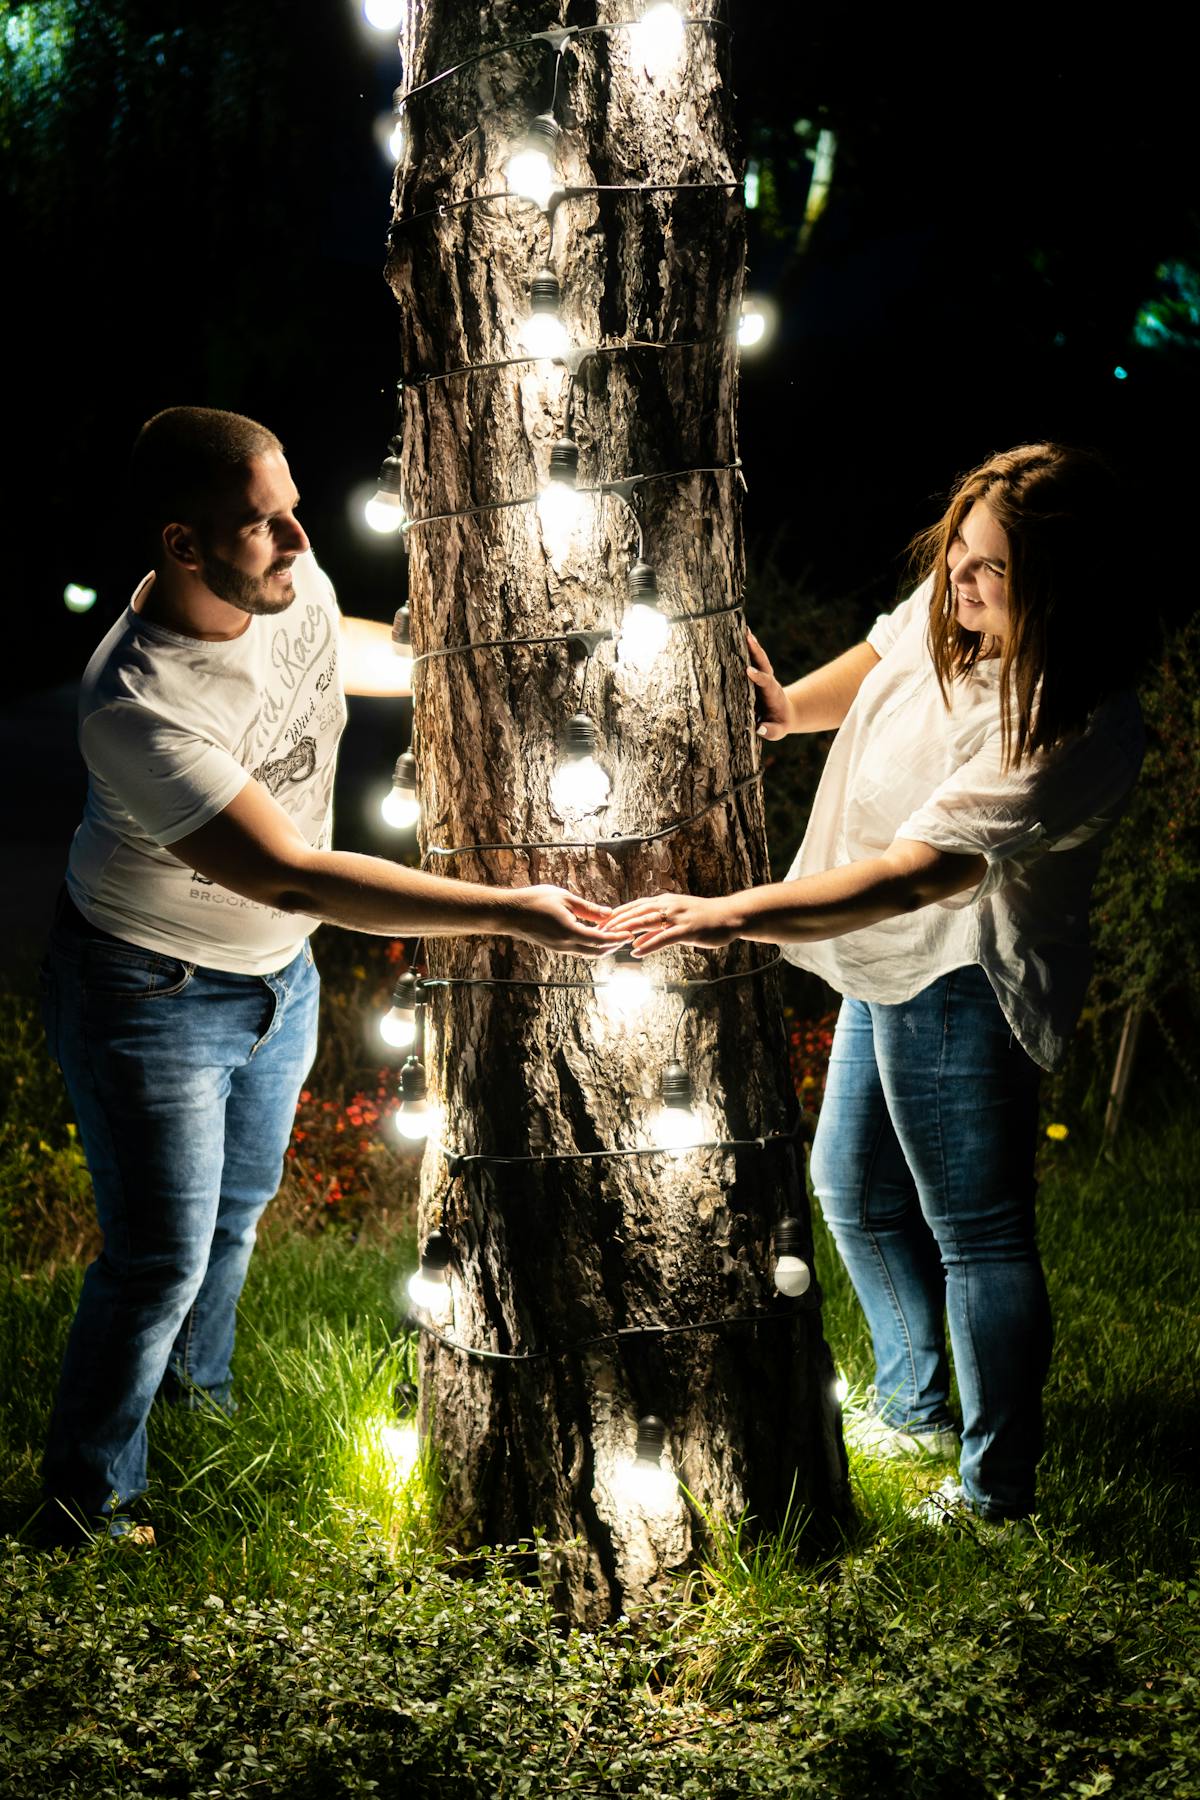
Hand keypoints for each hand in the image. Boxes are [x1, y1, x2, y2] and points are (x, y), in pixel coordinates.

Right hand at [508, 886, 621, 956]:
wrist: (509, 913)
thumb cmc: (535, 900)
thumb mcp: (564, 898)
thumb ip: (588, 908)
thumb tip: (608, 914)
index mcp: (569, 932)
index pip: (600, 939)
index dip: (617, 937)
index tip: (630, 933)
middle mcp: (566, 945)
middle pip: (597, 952)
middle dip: (614, 946)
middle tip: (627, 937)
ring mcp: (560, 948)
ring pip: (588, 953)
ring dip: (603, 947)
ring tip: (615, 937)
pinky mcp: (555, 947)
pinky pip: (578, 950)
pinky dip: (591, 946)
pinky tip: (596, 936)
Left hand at [606, 891, 740, 954]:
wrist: (730, 916)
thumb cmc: (703, 919)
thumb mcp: (677, 920)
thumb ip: (658, 928)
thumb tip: (638, 940)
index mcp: (664, 901)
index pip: (635, 905)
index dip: (617, 913)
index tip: (600, 921)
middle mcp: (669, 905)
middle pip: (636, 911)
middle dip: (616, 921)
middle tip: (599, 931)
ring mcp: (678, 917)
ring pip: (647, 921)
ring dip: (627, 930)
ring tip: (611, 938)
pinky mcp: (688, 930)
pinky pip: (664, 937)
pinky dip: (649, 944)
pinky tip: (636, 952)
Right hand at [746, 629, 791, 739]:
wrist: (785, 714)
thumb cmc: (778, 724)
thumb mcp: (777, 731)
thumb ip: (770, 731)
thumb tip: (759, 728)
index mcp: (772, 693)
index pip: (766, 682)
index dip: (758, 676)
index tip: (749, 670)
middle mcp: (768, 680)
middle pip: (763, 663)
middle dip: (756, 651)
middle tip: (748, 637)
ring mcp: (763, 675)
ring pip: (758, 657)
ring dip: (751, 644)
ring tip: (743, 629)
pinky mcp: (757, 673)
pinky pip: (753, 657)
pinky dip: (747, 645)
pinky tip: (739, 632)